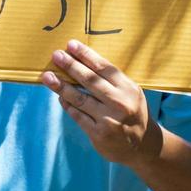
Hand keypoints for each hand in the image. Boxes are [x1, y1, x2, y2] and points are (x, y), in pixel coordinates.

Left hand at [41, 40, 155, 165]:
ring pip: (79, 98)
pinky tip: (59, 97)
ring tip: (47, 76)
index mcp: (129, 89)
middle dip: (71, 66)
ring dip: (61, 86)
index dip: (86, 55)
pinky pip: (77, 115)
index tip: (70, 44)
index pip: (104, 68)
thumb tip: (79, 61)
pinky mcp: (99, 134)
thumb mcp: (129, 93)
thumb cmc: (131, 111)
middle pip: (90, 81)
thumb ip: (110, 80)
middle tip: (56, 55)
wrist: (143, 146)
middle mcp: (120, 103)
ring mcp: (109, 120)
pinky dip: (67, 105)